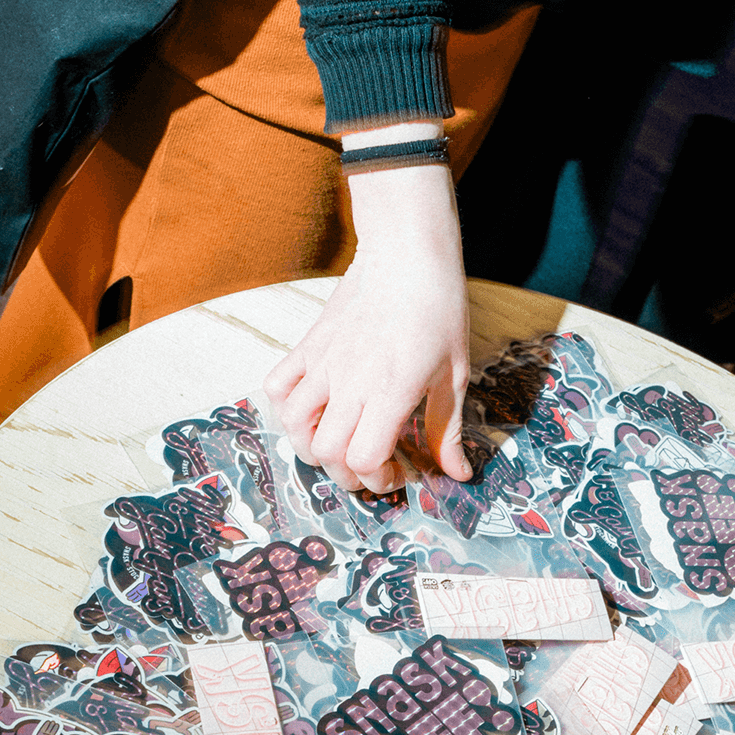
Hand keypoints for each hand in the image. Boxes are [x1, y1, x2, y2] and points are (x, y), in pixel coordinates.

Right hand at [264, 126, 471, 492]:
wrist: (407, 255)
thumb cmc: (439, 310)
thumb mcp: (455, 374)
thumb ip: (448, 428)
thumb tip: (459, 473)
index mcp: (390, 392)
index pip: (362, 458)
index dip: (378, 479)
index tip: (398, 473)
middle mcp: (349, 382)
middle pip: (326, 452)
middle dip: (347, 474)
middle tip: (372, 466)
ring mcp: (323, 363)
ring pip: (294, 425)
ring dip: (312, 447)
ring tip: (338, 444)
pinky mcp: (308, 345)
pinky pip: (276, 386)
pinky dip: (286, 408)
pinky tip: (312, 410)